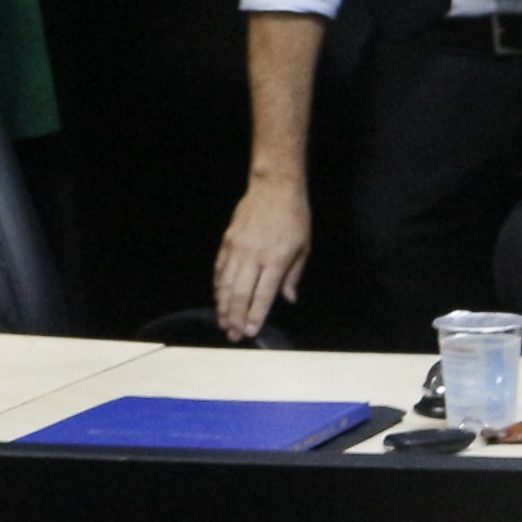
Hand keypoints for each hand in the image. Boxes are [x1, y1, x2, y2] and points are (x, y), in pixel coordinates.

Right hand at [215, 175, 310, 337]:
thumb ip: (293, 275)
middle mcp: (254, 255)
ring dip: (223, 306)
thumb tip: (288, 299)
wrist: (275, 186)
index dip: (255, 316)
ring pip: (225, 283)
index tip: (250, 331)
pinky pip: (220, 268)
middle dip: (235, 317)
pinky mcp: (228, 240)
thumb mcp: (303, 246)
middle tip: (233, 335)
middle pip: (240, 293)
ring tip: (222, 323)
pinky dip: (218, 286)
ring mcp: (238, 247)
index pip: (263, 295)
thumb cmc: (294, 216)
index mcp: (276, 258)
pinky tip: (218, 299)